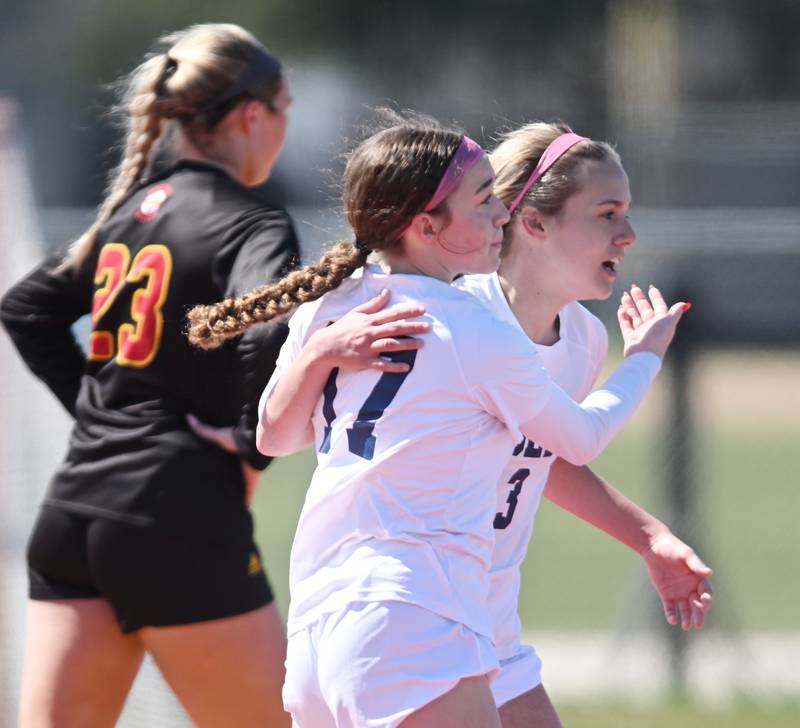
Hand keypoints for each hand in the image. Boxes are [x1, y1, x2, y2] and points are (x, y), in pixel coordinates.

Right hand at [187, 415, 260, 505]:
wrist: (253, 444)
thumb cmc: (236, 439)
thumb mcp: (216, 435)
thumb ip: (203, 429)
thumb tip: (188, 416)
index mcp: (232, 458)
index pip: (225, 466)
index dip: (220, 471)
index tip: (212, 477)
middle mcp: (239, 467)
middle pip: (233, 479)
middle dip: (228, 485)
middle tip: (217, 496)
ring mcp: (247, 476)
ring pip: (241, 488)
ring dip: (236, 495)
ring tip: (227, 507)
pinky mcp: (251, 483)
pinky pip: (249, 495)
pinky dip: (247, 502)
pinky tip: (244, 511)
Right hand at [308, 288, 429, 372]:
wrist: (324, 346)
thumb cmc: (342, 328)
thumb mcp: (356, 313)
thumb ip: (373, 304)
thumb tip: (388, 292)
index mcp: (369, 320)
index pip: (392, 314)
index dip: (408, 312)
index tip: (423, 310)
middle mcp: (369, 332)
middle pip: (395, 328)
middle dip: (413, 327)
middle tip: (429, 327)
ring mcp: (367, 348)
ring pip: (390, 344)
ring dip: (407, 344)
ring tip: (422, 344)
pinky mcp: (364, 362)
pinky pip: (381, 364)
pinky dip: (393, 366)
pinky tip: (406, 367)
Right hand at [618, 284, 688, 359]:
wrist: (643, 355)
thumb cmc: (657, 337)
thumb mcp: (668, 322)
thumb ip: (675, 312)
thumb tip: (685, 304)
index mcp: (661, 321)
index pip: (659, 305)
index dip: (655, 296)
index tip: (651, 287)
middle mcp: (651, 326)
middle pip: (645, 309)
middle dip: (639, 298)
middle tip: (633, 287)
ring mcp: (640, 331)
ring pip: (634, 315)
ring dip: (629, 305)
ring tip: (624, 295)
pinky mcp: (630, 337)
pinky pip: (626, 324)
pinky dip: (623, 317)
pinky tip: (620, 309)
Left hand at [641, 531, 713, 629]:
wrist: (654, 546)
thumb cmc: (672, 547)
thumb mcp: (685, 555)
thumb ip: (696, 564)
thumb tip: (710, 573)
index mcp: (698, 579)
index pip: (706, 594)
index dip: (707, 600)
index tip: (704, 604)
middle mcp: (690, 588)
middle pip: (697, 605)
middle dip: (699, 614)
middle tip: (698, 624)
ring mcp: (678, 592)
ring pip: (685, 609)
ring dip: (686, 617)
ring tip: (686, 626)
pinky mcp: (666, 594)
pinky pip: (670, 607)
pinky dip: (672, 614)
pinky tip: (672, 620)